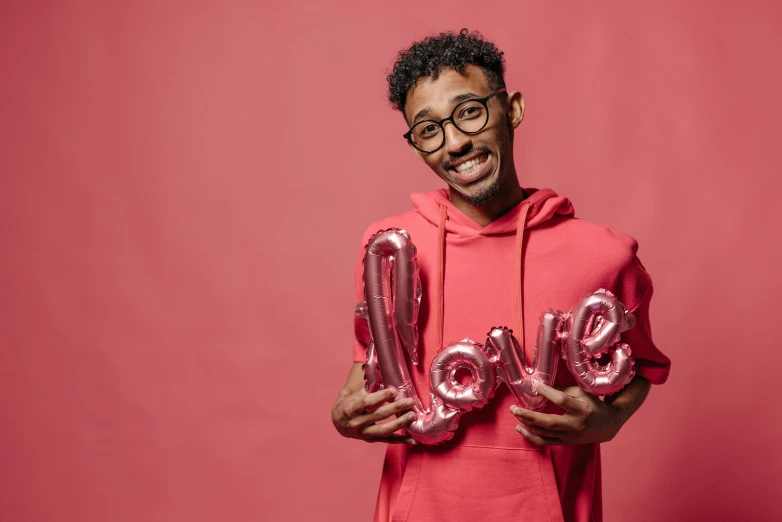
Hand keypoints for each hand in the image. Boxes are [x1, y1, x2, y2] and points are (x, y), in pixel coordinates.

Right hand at [331, 385, 417, 444]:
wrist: (338, 422)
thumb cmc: (348, 403)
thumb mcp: (353, 394)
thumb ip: (369, 388)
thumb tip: (386, 380)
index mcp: (350, 409)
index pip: (366, 402)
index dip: (380, 397)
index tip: (393, 391)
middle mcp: (356, 423)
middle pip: (378, 415)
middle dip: (395, 408)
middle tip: (409, 401)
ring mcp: (363, 434)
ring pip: (383, 430)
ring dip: (399, 423)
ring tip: (412, 415)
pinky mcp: (370, 440)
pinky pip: (387, 441)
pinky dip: (400, 440)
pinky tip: (412, 440)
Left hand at [510, 382, 624, 446]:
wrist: (607, 427)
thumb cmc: (593, 406)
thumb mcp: (582, 394)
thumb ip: (563, 390)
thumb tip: (542, 385)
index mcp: (582, 410)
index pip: (562, 401)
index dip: (547, 392)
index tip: (535, 385)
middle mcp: (575, 425)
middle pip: (548, 422)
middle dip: (528, 415)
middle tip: (514, 408)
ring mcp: (569, 437)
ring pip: (544, 434)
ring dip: (526, 424)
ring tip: (515, 414)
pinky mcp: (565, 443)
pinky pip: (544, 443)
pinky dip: (530, 436)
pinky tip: (520, 428)